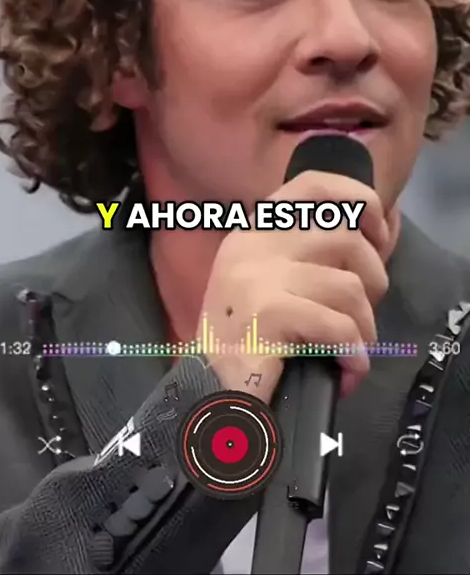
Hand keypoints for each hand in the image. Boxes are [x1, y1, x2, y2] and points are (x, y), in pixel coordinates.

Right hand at [199, 170, 389, 402]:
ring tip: (350, 353)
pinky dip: (355, 354)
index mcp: (254, 231)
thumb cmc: (243, 341)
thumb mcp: (267, 280)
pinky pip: (338, 326)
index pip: (314, 185)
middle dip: (373, 281)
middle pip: (345, 237)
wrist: (203, 395)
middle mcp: (253, 244)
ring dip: (364, 328)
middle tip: (362, 317)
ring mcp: (257, 277)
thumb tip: (371, 244)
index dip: (358, 199)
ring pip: (349, 287)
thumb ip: (305, 255)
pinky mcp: (267, 315)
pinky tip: (346, 371)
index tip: (378, 233)